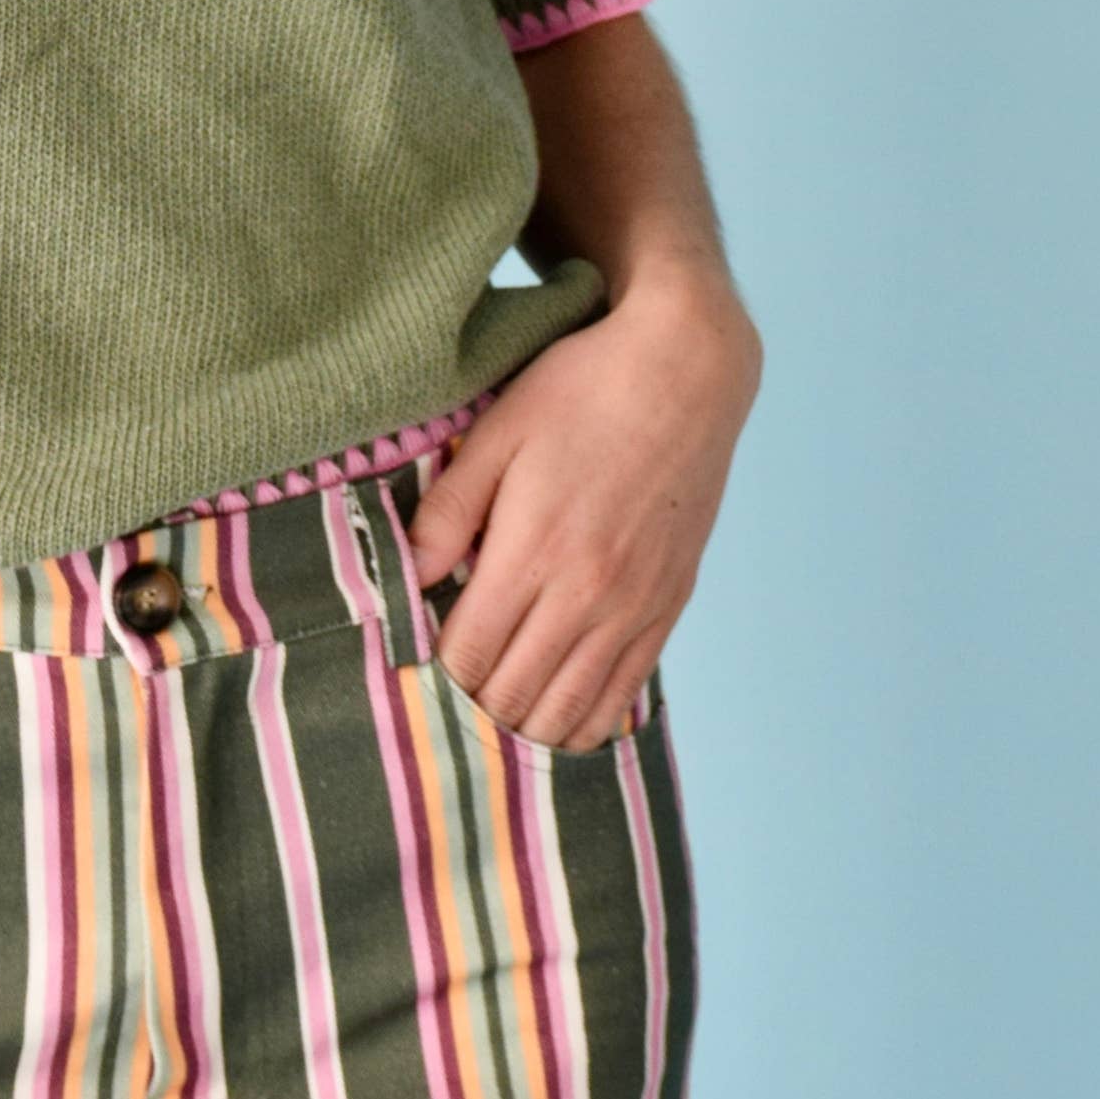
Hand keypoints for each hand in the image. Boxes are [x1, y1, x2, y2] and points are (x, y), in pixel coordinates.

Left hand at [404, 264, 760, 751]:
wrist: (687, 371)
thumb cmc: (582, 391)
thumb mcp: (497, 432)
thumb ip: (448, 510)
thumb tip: (412, 576)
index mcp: (534, 551)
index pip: (469, 656)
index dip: (435, 677)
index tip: (415, 670)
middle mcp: (589, 594)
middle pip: (516, 696)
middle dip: (473, 708)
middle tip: (445, 700)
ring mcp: (635, 607)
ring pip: (571, 711)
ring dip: (527, 727)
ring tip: (493, 715)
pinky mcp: (669, 605)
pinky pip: (625, 693)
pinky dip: (586, 720)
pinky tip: (558, 720)